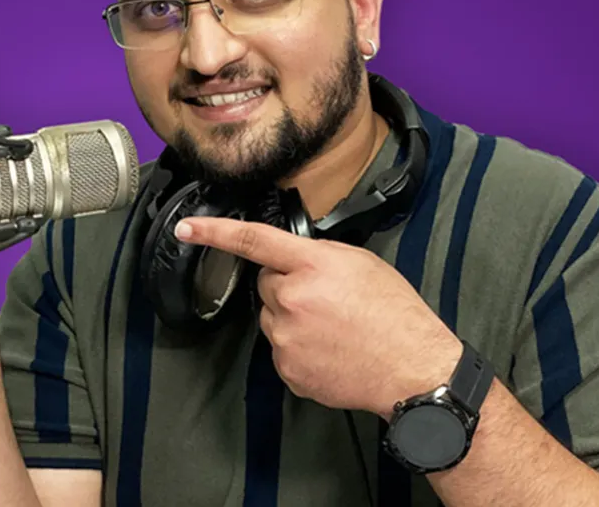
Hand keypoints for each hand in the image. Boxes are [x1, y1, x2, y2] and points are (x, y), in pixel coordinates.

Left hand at [175, 217, 462, 415]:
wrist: (413, 371)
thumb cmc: (395, 314)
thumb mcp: (362, 264)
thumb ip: (319, 255)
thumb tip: (293, 257)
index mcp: (312, 266)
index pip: (253, 241)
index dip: (214, 231)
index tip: (185, 228)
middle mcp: (291, 300)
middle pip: (265, 284)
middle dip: (286, 287)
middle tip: (327, 300)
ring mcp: (286, 338)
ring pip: (272, 319)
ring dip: (292, 318)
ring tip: (334, 329)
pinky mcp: (288, 370)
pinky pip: (282, 350)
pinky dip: (300, 348)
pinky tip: (330, 351)